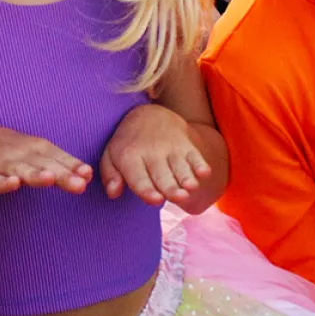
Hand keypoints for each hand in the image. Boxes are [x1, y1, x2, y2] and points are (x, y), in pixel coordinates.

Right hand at [0, 123, 92, 196]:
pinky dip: (2, 183)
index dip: (73, 166)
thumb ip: (59, 163)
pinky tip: (12, 185)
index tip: (88, 175)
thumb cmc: (8, 150)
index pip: (58, 157)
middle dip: (62, 174)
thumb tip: (87, 175)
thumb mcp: (35, 152)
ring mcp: (2, 165)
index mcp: (36, 148)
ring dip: (35, 174)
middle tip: (80, 184)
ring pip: (21, 170)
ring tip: (50, 179)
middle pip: (44, 165)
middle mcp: (21, 154)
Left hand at [99, 105, 213, 205]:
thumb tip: (113, 193)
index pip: (139, 178)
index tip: (156, 199)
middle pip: (162, 176)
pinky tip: (204, 172)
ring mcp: (171, 148)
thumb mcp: (111, 156)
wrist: (149, 115)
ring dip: (187, 177)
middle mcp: (151, 153)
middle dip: (171, 187)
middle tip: (178, 197)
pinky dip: (200, 164)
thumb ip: (110, 176)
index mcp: (130, 157)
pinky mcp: (186, 145)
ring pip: (180, 167)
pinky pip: (195, 155)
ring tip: (191, 186)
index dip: (147, 190)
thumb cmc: (128, 144)